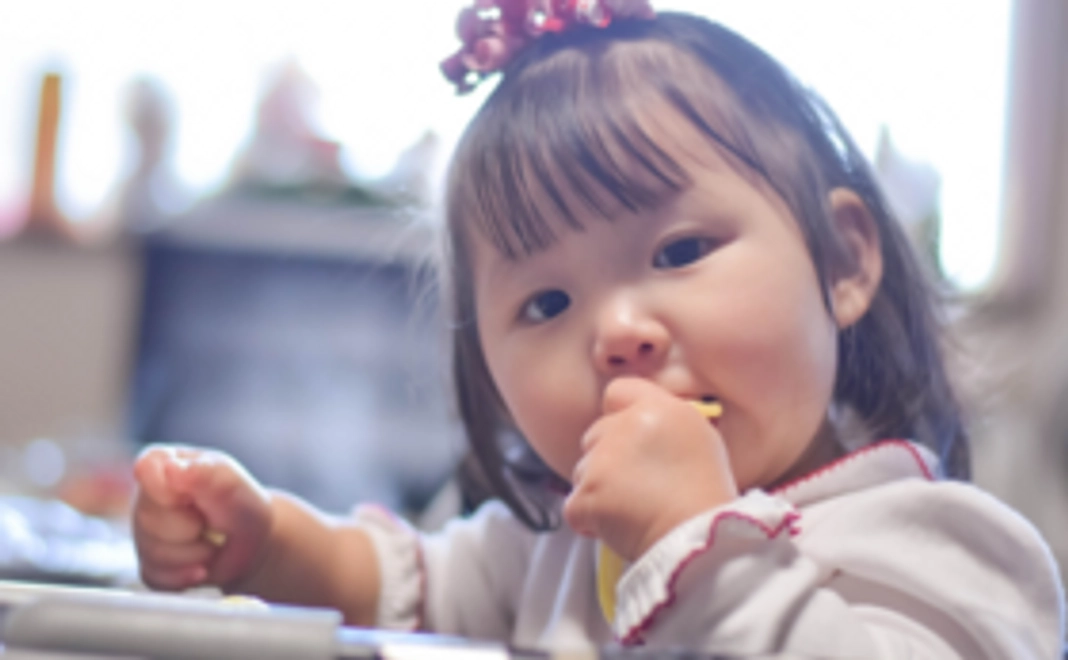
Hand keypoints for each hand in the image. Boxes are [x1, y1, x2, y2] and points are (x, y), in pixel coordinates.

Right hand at [132, 445, 272, 591]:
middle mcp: (146, 498)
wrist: (253, 543)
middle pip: (147, 519)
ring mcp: (144, 533)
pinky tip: (202, 566)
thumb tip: (170, 468)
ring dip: (193, 553)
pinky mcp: (149, 565)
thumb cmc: (241, 503)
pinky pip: (156, 577)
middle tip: (210, 522)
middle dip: (189, 527)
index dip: (170, 491)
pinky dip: (185, 575)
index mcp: (162, 464)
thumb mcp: (231, 481)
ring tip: (210, 542)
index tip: (193, 498)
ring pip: (152, 552)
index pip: (146, 469)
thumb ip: (204, 472)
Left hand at [563, 377, 737, 560]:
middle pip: (596, 435)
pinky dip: (589, 520)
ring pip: (583, 471)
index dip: (618, 414)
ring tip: (631, 511)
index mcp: (657, 408)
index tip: (628, 437)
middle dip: (607, 458)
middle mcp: (624, 425)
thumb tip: (645, 429)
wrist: (699, 539)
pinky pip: (575, 506)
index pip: (618, 391)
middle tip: (635, 486)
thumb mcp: (701, 440)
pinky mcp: (586, 494)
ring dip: (598, 490)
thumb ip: (667, 423)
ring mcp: (601, 460)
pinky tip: (617, 529)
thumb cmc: (707, 496)